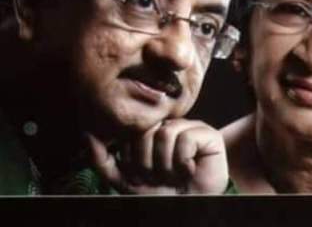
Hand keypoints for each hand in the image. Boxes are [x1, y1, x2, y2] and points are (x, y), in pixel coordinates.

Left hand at [87, 119, 228, 194]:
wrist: (195, 205)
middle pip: (145, 133)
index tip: (146, 176)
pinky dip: (184, 162)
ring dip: (167, 166)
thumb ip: (104, 160)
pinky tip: (190, 168)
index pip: (130, 134)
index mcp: (150, 133)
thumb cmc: (163, 193)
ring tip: (176, 174)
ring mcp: (186, 127)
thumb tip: (87, 134)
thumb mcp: (127, 180)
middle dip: (149, 164)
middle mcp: (167, 125)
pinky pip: (185, 139)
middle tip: (161, 177)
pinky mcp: (206, 133)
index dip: (135, 161)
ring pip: (164, 134)